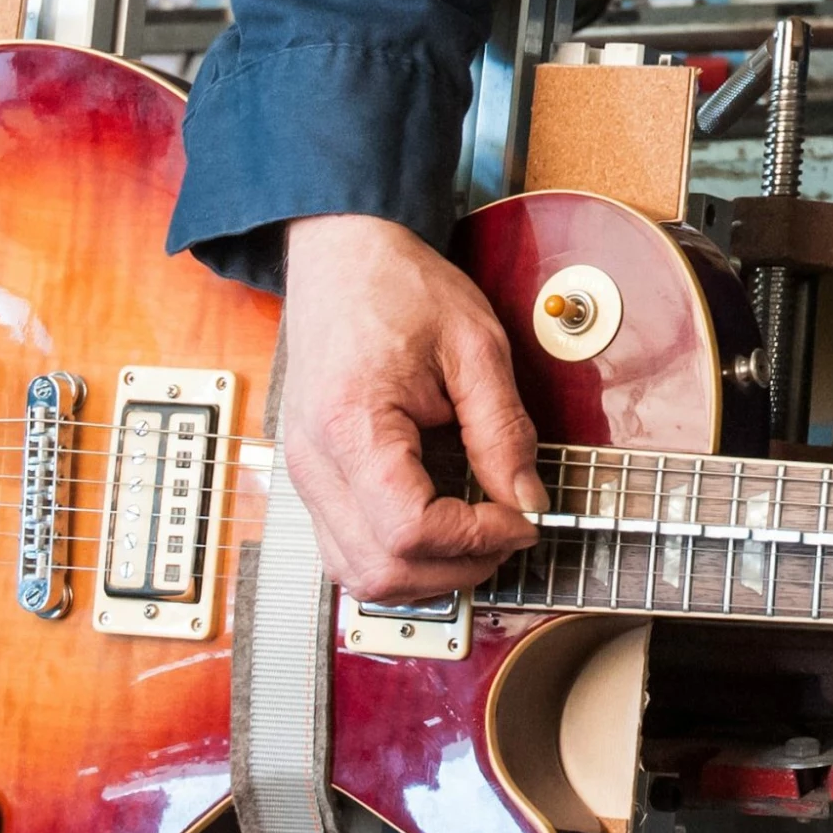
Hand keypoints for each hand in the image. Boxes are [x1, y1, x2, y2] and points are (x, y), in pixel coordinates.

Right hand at [279, 213, 545, 602]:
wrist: (342, 256)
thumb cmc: (399, 287)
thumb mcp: (475, 346)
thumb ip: (503, 429)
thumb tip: (528, 499)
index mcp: (352, 424)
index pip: (409, 528)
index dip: (475, 539)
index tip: (523, 520)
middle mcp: (314, 462)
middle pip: (378, 569)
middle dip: (456, 569)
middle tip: (509, 535)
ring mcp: (304, 475)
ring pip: (356, 573)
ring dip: (425, 575)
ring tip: (480, 538)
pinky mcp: (311, 477)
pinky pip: (345, 548)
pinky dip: (397, 558)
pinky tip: (443, 530)